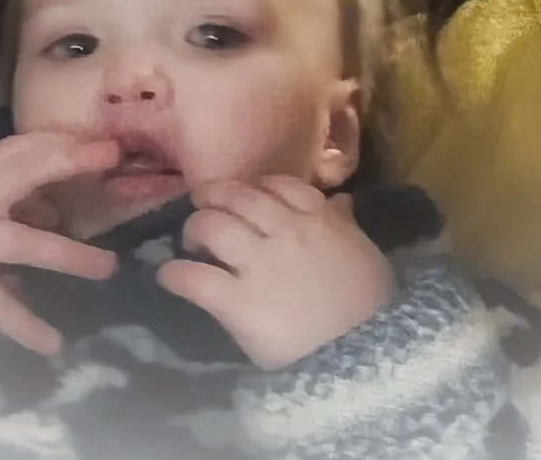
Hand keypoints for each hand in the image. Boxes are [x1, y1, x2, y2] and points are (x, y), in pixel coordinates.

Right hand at [0, 132, 120, 354]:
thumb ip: (11, 181)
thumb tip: (60, 195)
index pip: (29, 149)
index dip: (69, 147)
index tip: (112, 148)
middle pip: (26, 173)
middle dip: (69, 166)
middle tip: (116, 163)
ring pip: (24, 244)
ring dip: (68, 255)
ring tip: (108, 268)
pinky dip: (24, 324)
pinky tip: (53, 344)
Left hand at [156, 178, 395, 369]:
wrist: (365, 355)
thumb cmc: (372, 307)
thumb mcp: (366, 255)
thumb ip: (346, 225)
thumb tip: (341, 201)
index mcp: (318, 218)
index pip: (279, 185)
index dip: (256, 185)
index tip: (246, 192)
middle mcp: (283, 230)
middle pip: (238, 198)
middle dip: (215, 196)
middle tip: (202, 203)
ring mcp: (258, 263)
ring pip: (213, 226)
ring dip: (195, 228)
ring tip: (189, 239)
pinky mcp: (237, 302)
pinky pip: (197, 279)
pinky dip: (176, 275)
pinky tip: (168, 276)